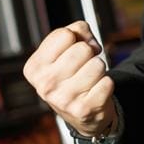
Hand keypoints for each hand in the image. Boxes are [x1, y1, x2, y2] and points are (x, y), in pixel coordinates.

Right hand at [23, 20, 115, 137]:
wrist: (79, 112)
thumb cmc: (71, 73)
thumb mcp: (64, 49)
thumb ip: (76, 31)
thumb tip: (91, 43)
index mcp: (34, 67)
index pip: (65, 34)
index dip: (76, 38)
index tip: (73, 50)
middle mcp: (45, 84)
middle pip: (83, 49)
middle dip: (89, 54)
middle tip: (83, 66)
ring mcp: (63, 100)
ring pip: (98, 64)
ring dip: (99, 70)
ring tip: (89, 79)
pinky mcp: (83, 110)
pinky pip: (108, 82)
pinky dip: (106, 84)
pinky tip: (94, 92)